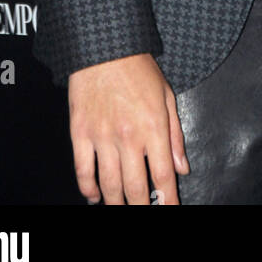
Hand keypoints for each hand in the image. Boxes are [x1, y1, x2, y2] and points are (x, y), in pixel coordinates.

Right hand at [68, 52, 188, 205]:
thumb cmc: (138, 68)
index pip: (163, 176)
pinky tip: (94, 197)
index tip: (170, 210)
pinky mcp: (80, 132)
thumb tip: (182, 168)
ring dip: (115, 204)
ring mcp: (102, 137)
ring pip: (109, 185)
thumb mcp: (167, 96)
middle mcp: (128, 136)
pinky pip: (83, 170)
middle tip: (143, 215)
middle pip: (136, 188)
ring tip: (120, 209)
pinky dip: (88, 189)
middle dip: (141, 209)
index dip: (168, 201)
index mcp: (153, 127)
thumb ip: (175, 135)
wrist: (105, 47)